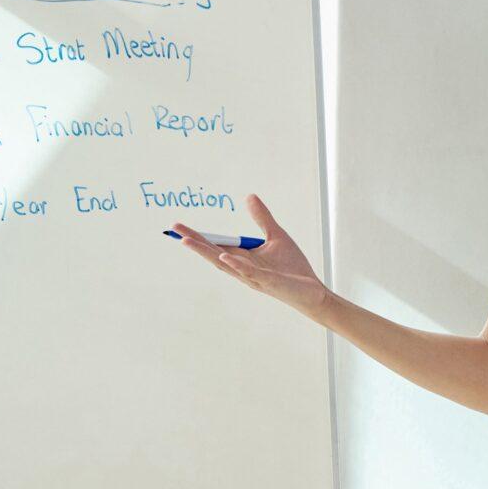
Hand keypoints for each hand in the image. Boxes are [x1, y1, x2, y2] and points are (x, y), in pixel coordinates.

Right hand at [172, 197, 330, 319]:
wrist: (312, 291)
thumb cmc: (293, 268)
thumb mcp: (276, 236)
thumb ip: (262, 218)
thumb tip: (249, 196)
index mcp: (243, 258)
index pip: (217, 245)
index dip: (199, 236)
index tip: (179, 226)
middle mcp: (243, 269)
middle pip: (214, 254)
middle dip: (195, 242)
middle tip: (174, 230)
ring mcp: (254, 277)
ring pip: (226, 264)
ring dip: (207, 252)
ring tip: (187, 241)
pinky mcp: (270, 282)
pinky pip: (250, 272)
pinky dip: (237, 264)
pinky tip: (224, 256)